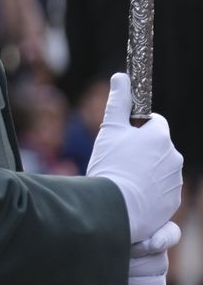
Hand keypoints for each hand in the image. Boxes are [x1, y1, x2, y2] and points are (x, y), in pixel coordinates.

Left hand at [49, 222, 180, 284]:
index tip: (150, 245)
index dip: (164, 238)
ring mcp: (153, 282)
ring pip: (154, 283)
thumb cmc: (79, 260)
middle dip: (133, 265)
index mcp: (144, 238)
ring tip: (109, 284)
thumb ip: (109, 230)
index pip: (170, 233)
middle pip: (159, 261)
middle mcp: (153, 259)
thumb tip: (118, 225)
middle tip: (109, 266)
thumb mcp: (90, 240)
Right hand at [86, 73, 182, 242]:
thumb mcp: (109, 130)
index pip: (154, 122)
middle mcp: (174, 156)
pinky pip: (162, 191)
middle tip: (119, 161)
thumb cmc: (110, 166)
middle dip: (142, 152)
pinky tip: (132, 197)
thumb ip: (118, 102)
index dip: (137, 128)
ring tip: (123, 181)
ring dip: (146, 172)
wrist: (115, 208)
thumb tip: (121, 76)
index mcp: (160, 136)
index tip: (123, 139)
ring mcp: (175, 180)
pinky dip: (150, 192)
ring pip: (160, 170)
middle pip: (158, 148)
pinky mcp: (173, 201)